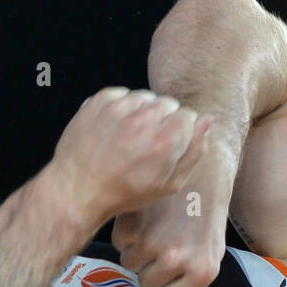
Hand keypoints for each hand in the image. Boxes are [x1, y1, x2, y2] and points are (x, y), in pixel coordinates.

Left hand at [48, 87, 211, 228]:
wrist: (78, 189)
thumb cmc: (124, 192)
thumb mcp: (168, 185)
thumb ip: (194, 151)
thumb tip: (208, 121)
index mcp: (166, 140)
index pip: (189, 116)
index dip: (180, 133)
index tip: (166, 147)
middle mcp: (144, 119)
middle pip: (168, 104)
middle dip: (162, 121)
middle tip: (146, 144)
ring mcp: (119, 108)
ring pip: (146, 97)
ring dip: (142, 112)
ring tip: (129, 137)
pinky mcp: (100, 101)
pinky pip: (122, 94)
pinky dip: (121, 107)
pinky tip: (115, 129)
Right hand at [111, 133, 238, 286]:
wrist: (202, 164)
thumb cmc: (207, 208)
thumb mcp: (213, 247)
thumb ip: (192, 281)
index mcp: (201, 270)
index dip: (166, 283)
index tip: (170, 267)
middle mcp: (176, 260)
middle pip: (145, 282)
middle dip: (150, 266)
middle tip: (162, 241)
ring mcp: (150, 242)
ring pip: (128, 263)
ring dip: (136, 250)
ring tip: (154, 226)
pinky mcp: (131, 224)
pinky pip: (118, 242)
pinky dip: (126, 231)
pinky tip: (144, 215)